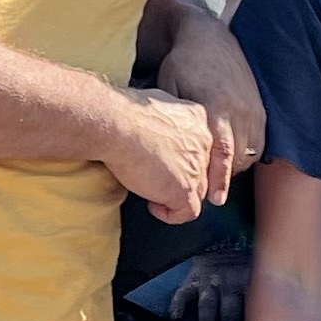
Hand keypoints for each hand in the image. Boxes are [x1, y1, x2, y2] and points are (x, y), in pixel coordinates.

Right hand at [104, 88, 218, 219]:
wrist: (117, 124)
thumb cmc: (123, 112)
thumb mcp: (155, 105)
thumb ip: (166, 120)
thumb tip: (158, 128)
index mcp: (198, 118)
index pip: (203, 145)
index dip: (190, 159)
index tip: (176, 165)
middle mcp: (204, 142)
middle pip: (203, 170)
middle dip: (184, 178)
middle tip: (160, 179)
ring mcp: (196, 168)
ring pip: (198, 191)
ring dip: (175, 195)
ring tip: (153, 191)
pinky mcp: (184, 189)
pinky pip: (188, 212)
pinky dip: (171, 214)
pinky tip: (153, 205)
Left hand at [157, 17, 265, 199]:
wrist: (208, 36)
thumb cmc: (183, 63)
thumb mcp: (170, 88)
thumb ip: (177, 120)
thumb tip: (169, 151)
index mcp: (218, 107)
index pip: (222, 151)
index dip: (219, 178)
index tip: (215, 201)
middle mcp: (241, 110)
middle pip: (238, 158)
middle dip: (224, 179)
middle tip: (208, 196)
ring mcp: (254, 109)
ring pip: (250, 153)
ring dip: (234, 168)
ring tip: (216, 177)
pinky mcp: (260, 108)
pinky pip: (258, 142)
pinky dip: (246, 155)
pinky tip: (230, 159)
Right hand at [171, 245, 251, 320]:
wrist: (223, 241)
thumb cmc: (243, 268)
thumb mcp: (258, 279)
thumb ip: (260, 301)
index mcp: (248, 284)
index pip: (252, 314)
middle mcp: (228, 283)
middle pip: (230, 315)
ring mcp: (208, 281)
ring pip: (207, 306)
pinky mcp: (191, 279)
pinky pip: (183, 293)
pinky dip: (178, 306)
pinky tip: (175, 320)